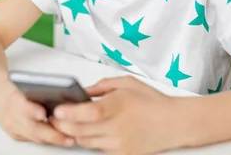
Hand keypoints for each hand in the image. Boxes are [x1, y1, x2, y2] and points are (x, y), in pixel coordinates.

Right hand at [0, 84, 74, 147]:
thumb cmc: (15, 88)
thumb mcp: (25, 85)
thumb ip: (39, 91)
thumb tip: (62, 96)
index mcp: (14, 99)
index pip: (23, 106)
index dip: (33, 111)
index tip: (43, 113)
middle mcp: (11, 115)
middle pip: (32, 128)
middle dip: (52, 135)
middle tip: (69, 137)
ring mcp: (12, 127)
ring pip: (35, 137)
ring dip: (52, 140)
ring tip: (69, 139)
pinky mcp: (14, 135)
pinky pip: (32, 139)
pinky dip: (45, 139)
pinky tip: (58, 137)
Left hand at [50, 76, 186, 154]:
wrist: (175, 123)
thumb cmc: (152, 101)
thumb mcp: (127, 83)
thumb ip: (102, 86)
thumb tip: (82, 92)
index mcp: (119, 105)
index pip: (89, 112)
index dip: (70, 112)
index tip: (57, 109)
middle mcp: (118, 126)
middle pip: (81, 130)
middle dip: (63, 124)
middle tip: (55, 117)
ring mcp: (120, 143)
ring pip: (86, 142)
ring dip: (74, 133)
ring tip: (69, 123)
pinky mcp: (123, 154)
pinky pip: (97, 149)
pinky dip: (90, 141)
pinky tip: (88, 132)